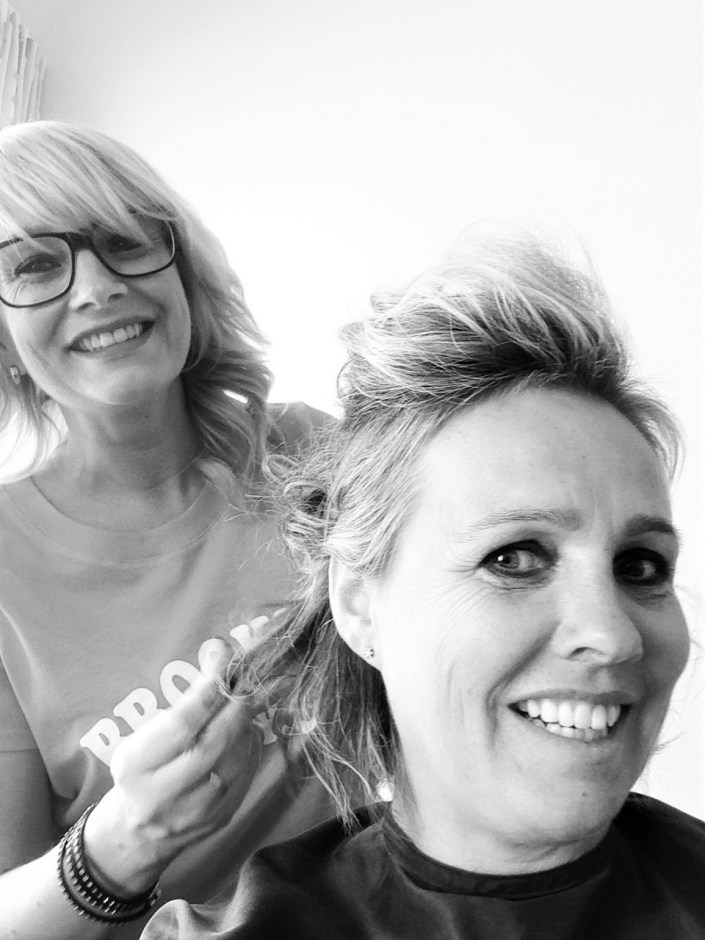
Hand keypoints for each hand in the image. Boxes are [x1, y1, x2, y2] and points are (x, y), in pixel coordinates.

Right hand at [83, 639, 261, 894]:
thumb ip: (178, 707)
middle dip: (237, 701)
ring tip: (252, 693)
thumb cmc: (140, 769)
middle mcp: (163, 794)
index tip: (224, 655)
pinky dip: (250, 744)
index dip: (209, 686)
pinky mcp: (220, 818)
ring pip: (235, 759)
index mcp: (136, 766)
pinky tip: (248, 725)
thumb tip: (221, 658)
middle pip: (214, 742)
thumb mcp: (140, 737)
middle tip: (251, 671)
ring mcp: (195, 813)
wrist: (136, 832)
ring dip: (248, 721)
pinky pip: (245, 774)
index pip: (182, 723)